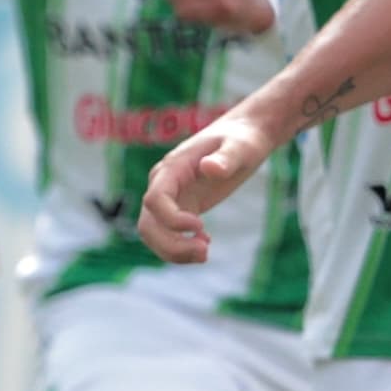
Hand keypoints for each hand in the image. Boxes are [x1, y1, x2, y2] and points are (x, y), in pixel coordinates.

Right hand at [142, 105, 277, 264]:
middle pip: (148, 224)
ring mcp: (170, 198)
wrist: (242, 136)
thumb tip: (209, 168)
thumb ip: (225, 158)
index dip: (172, 220)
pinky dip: (182, 247)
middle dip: (170, 245)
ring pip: (154, 234)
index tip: (201, 226)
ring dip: (174, 252)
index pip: (154, 200)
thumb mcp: (240, 147)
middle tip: (205, 253)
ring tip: (205, 254)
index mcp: (172, 168)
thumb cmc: (242, 138)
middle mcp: (163, 184)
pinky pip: (169, 235)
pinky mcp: (182, 207)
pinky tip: (207, 242)